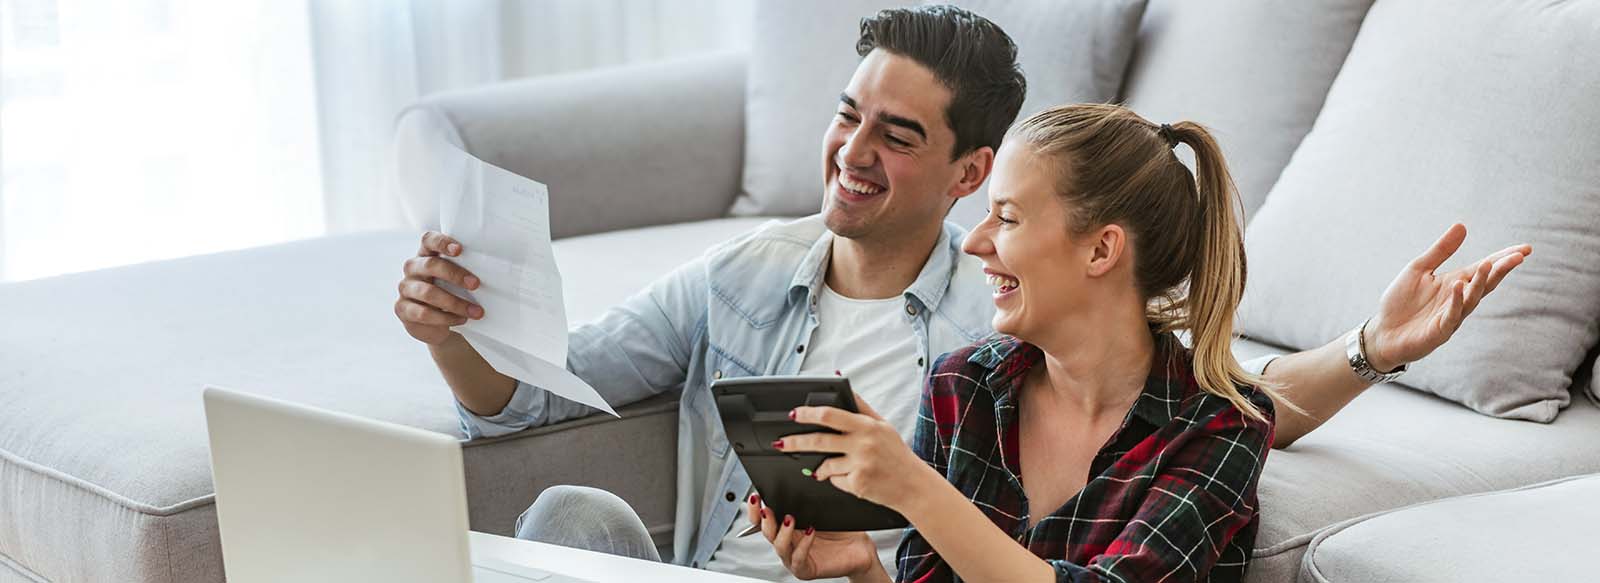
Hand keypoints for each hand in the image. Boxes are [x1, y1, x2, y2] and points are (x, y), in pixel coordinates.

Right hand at [395, 231, 484, 344]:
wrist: (436, 323)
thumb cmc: (450, 293)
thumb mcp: (457, 280)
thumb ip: (466, 270)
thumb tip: (495, 270)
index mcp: (425, 254)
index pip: (428, 240)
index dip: (442, 242)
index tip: (460, 249)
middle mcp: (412, 268)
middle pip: (430, 265)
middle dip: (455, 275)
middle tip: (476, 284)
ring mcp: (405, 288)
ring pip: (428, 292)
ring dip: (456, 303)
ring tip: (476, 311)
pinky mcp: (403, 309)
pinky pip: (424, 313)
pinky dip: (446, 318)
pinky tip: (461, 320)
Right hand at [747, 493, 878, 580]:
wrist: (859, 549)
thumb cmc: (841, 530)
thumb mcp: (823, 510)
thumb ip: (809, 500)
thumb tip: (802, 479)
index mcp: (786, 527)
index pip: (763, 519)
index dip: (755, 509)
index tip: (756, 497)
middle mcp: (787, 542)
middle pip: (766, 532)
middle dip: (763, 519)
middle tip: (766, 508)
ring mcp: (794, 557)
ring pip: (779, 546)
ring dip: (782, 532)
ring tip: (789, 518)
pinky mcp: (805, 569)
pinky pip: (799, 558)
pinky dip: (803, 545)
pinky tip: (810, 532)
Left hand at [777, 396, 933, 511]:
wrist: (914, 486)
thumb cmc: (897, 454)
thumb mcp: (882, 425)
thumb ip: (860, 405)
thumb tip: (839, 379)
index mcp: (867, 426)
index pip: (830, 415)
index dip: (808, 414)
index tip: (794, 414)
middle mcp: (863, 445)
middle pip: (818, 441)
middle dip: (795, 442)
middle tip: (781, 443)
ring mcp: (860, 466)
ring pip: (825, 465)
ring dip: (820, 467)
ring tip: (825, 467)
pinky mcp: (858, 485)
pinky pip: (835, 480)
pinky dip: (836, 479)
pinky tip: (850, 477)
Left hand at [1366, 224, 1530, 371]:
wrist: (1382, 333)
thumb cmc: (1401, 302)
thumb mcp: (1419, 269)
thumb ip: (1441, 250)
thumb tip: (1462, 225)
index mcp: (1456, 283)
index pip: (1483, 269)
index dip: (1503, 259)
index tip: (1525, 249)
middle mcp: (1458, 300)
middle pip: (1484, 283)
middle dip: (1501, 269)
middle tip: (1518, 256)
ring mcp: (1451, 316)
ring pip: (1471, 299)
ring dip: (1480, 282)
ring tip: (1489, 265)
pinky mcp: (1439, 331)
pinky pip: (1451, 315)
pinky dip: (1456, 301)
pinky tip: (1459, 286)